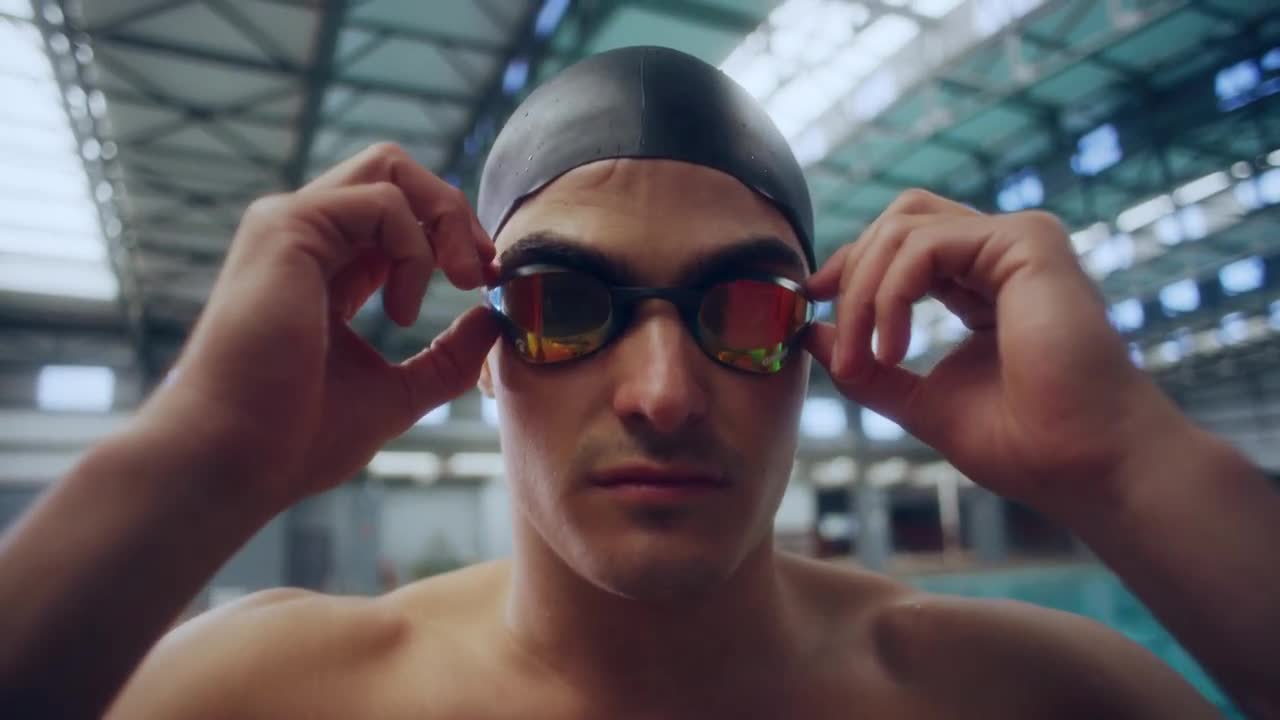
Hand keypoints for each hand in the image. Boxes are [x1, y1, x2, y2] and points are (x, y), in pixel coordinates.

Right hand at [136, 143, 500, 511]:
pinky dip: (416, 246)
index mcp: (327, 268)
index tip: (485, 284)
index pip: (398, 214)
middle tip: (481, 272)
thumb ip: (447, 359)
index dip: (452, 236)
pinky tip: (403, 309)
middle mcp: (305, 236)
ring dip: (445, 218)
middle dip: (454, 211)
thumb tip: (492, 320)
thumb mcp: (398, 393)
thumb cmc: (297, 437)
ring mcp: (291, 225)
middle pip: (396, 170)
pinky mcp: (288, 228)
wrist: (236, 459)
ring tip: (460, 282)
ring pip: (389, 166)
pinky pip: (382, 200)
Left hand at [804, 189, 1187, 506]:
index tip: (811, 304)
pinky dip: (891, 294)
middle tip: (838, 338)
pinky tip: (894, 349)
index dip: (849, 268)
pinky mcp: (1029, 242)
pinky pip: (926, 244)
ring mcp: (1019, 242)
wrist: (1085, 466)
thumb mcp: (922, 401)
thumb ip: (868, 367)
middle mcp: (1002, 254)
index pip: (901, 244)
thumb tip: (811, 333)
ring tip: (867, 361)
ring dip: (864, 293)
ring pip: (904, 227)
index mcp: (981, 284)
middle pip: (898, 221)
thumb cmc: (1024, 443)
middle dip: (851, 274)